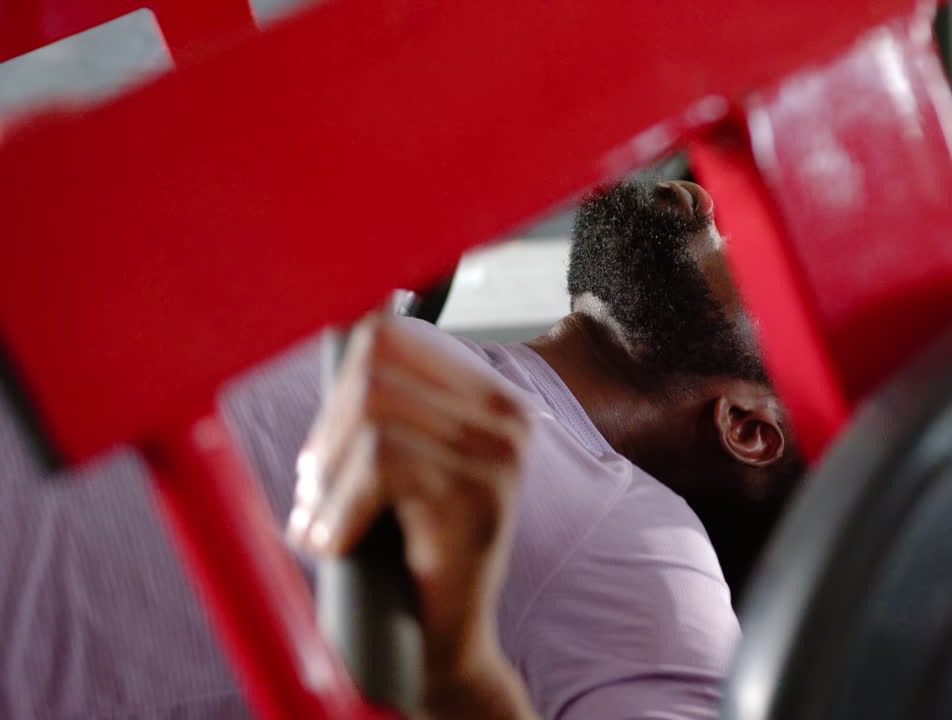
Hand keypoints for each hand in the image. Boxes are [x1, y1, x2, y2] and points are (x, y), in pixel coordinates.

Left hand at [288, 315, 529, 678]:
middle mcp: (508, 416)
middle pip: (376, 373)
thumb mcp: (401, 462)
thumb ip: (384, 403)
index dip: (341, 385)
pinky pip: (381, 467)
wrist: (442, 639)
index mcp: (495, 398)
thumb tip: (344, 322)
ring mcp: (499, 455)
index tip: (329, 446)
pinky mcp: (476, 496)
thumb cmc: (408, 546)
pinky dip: (340, 509)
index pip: (394, 337)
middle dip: (327, 433)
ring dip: (328, 477)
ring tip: (319, 518)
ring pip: (373, 420)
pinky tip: (333, 542)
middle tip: (312, 489)